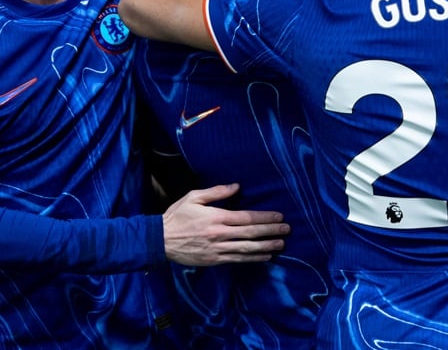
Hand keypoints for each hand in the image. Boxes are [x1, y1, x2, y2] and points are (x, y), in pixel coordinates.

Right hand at [162, 183, 288, 265]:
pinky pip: (238, 260)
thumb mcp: (193, 197)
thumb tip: (236, 186)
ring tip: (281, 245)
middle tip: (287, 230)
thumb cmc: (177, 216)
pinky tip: (265, 257)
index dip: (265, 217)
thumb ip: (216, 192)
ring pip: (248, 249)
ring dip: (266, 247)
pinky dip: (253, 258)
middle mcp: (220, 234)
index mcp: (216, 217)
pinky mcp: (215, 260)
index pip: (246, 218)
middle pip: (251, 233)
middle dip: (271, 232)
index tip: (279, 216)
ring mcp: (218, 249)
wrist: (160, 241)